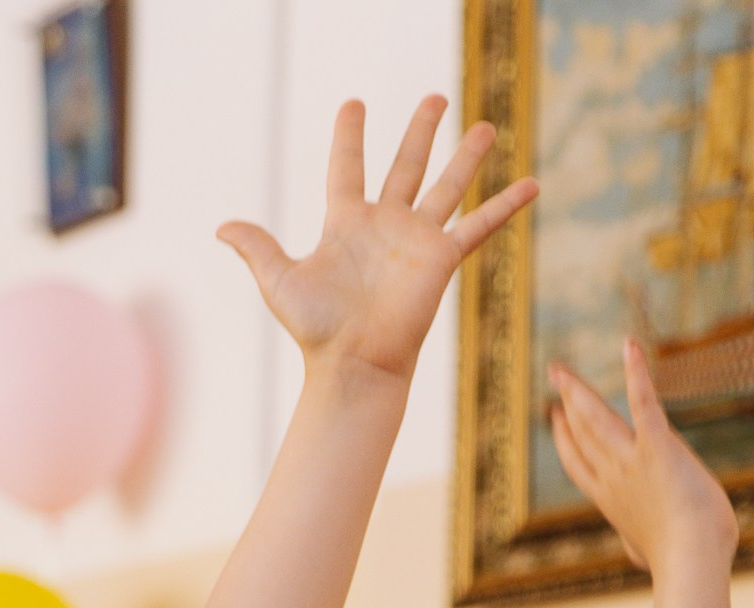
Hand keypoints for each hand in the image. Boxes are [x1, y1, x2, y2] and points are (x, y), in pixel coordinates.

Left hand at [219, 97, 536, 383]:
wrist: (354, 362)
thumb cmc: (315, 328)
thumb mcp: (279, 280)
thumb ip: (257, 247)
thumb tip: (221, 227)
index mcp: (345, 224)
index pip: (347, 168)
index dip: (349, 137)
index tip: (354, 105)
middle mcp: (384, 225)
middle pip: (405, 166)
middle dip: (419, 132)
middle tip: (435, 99)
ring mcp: (416, 240)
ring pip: (446, 186)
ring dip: (466, 157)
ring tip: (484, 125)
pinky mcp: (443, 258)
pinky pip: (480, 225)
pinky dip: (506, 206)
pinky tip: (532, 184)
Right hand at [548, 341, 737, 607]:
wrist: (691, 559)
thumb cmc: (680, 562)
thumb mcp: (650, 551)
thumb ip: (641, 543)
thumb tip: (640, 553)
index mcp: (609, 499)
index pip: (578, 463)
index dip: (565, 437)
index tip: (556, 417)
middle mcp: (611, 475)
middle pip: (580, 433)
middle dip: (565, 402)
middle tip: (555, 378)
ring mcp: (630, 460)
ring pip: (595, 417)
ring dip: (578, 389)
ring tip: (562, 368)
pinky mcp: (657, 446)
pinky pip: (642, 402)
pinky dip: (635, 373)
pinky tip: (629, 346)